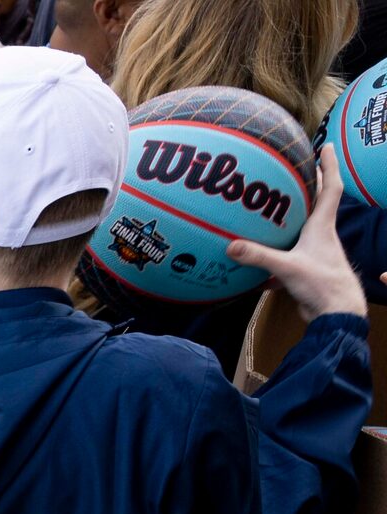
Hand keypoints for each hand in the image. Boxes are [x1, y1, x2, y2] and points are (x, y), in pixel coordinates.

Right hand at [231, 147, 371, 323]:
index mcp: (322, 226)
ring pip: (302, 228)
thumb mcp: (287, 268)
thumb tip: (230, 245)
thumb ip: (259, 256)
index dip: (329, 165)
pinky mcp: (306, 269)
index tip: (326, 146)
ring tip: (271, 207)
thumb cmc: (321, 284)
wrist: (336, 313)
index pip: (330, 188)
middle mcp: (321, 235)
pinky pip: (289, 254)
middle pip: (317, 203)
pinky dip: (275, 252)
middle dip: (309, 184)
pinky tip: (257, 256)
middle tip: (296, 169)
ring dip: (290, 217)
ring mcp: (315, 252)